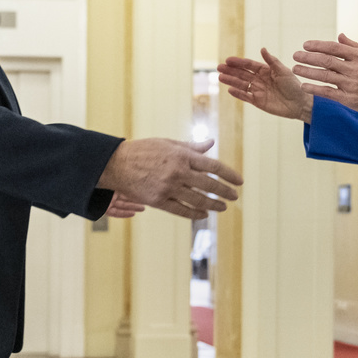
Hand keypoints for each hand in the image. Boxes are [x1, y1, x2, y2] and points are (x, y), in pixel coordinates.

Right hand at [98, 138, 242, 220]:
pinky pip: (181, 210)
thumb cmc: (144, 150)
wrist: (117, 164)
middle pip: (209, 185)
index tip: (239, 181)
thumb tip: (211, 144)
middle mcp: (177, 172)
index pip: (213, 166)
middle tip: (234, 196)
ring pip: (198, 200)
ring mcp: (168, 188)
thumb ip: (191, 147)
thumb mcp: (168, 143)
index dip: (229, 174)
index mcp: (182, 155)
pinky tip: (204, 214)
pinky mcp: (158, 201)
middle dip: (225, 191)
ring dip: (213, 205)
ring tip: (223, 207)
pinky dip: (195, 213)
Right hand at [218, 48, 313, 121]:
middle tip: (219, 67)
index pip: (249, 65)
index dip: (238, 62)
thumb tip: (262, 49)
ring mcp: (258, 90)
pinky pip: (246, 97)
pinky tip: (230, 90)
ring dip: (231, 81)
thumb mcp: (283, 71)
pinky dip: (238, 94)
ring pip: (241, 84)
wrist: (300, 103)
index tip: (228, 60)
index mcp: (265, 70)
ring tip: (220, 77)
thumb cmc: (294, 85)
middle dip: (231, 71)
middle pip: (242, 74)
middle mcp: (259, 79)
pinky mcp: (258, 101)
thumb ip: (272, 61)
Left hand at [291, 33, 357, 118]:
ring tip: (295, 69)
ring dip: (307, 71)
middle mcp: (355, 69)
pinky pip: (327, 92)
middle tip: (295, 55)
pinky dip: (314, 88)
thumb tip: (339, 35)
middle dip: (308, 57)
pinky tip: (304, 86)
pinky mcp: (349, 99)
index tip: (305, 45)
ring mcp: (352, 84)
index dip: (317, 45)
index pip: (334, 47)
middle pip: (326, 60)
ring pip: (324, 75)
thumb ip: (353, 46)